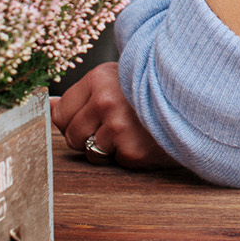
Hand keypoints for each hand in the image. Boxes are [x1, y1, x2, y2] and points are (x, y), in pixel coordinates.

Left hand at [50, 63, 172, 169]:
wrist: (193, 102)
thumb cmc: (150, 89)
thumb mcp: (115, 80)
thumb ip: (81, 95)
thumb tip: (46, 106)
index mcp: (98, 79)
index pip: (59, 113)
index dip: (73, 119)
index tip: (89, 117)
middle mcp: (105, 101)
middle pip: (71, 136)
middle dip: (87, 136)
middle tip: (114, 123)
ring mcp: (118, 127)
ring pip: (90, 152)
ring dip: (108, 148)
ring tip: (131, 130)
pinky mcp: (132, 150)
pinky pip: (114, 161)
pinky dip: (127, 155)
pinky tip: (143, 139)